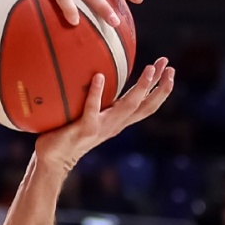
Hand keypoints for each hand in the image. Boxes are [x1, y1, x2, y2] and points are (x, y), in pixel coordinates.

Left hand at [35, 58, 174, 172]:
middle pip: (145, 106)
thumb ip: (97, 99)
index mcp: (118, 121)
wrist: (55, 159)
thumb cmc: (69, 132)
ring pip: (128, 107)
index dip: (159, 88)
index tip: (169, 67)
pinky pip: (92, 110)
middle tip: (168, 66)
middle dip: (160, 86)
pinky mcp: (85, 130)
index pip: (145, 104)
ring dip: (141, 87)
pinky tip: (98, 76)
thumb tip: (96, 72)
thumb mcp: (89, 114)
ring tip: (150, 68)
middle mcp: (115, 125)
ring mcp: (101, 128)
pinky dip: (96, 93)